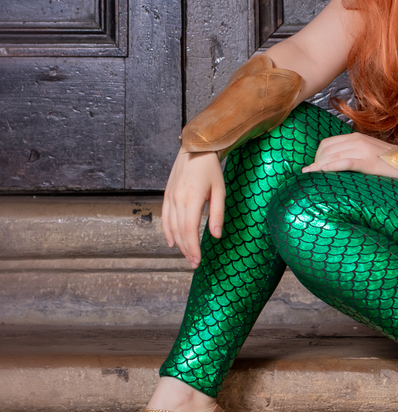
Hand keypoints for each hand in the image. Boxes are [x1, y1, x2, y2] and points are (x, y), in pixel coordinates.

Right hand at [161, 149, 225, 268]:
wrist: (195, 148)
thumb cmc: (210, 169)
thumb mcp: (220, 189)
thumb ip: (218, 213)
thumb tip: (216, 236)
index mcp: (192, 198)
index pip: (190, 230)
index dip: (192, 248)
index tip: (198, 260)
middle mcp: (178, 199)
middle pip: (179, 232)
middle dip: (186, 250)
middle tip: (194, 263)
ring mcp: (170, 197)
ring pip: (171, 227)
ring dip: (178, 243)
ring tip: (186, 255)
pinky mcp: (166, 195)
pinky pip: (164, 217)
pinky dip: (167, 231)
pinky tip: (172, 242)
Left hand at [302, 132, 397, 180]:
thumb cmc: (389, 163)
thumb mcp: (368, 153)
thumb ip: (353, 154)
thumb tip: (334, 164)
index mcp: (356, 137)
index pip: (327, 143)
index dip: (317, 156)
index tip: (312, 169)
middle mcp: (358, 140)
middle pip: (327, 149)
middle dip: (315, 163)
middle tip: (311, 176)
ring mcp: (364, 150)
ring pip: (333, 155)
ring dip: (319, 166)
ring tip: (312, 177)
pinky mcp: (369, 162)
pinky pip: (345, 162)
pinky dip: (331, 166)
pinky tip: (322, 172)